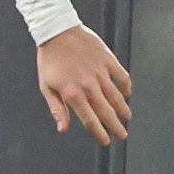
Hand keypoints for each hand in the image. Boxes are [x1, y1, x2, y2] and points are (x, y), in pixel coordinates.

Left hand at [37, 24, 131, 145]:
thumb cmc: (49, 59)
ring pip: (117, 96)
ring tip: (127, 118)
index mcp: (73, 94)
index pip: (90, 119)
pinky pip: (122, 76)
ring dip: (123, 109)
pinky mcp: (108, 60)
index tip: (106, 141)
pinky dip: (126, 86)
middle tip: (122, 136)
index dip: (99, 133)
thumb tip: (63, 129)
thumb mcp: (46, 86)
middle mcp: (89, 86)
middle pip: (106, 112)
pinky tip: (127, 94)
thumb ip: (57, 109)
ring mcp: (100, 73)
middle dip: (116, 126)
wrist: (57, 31)